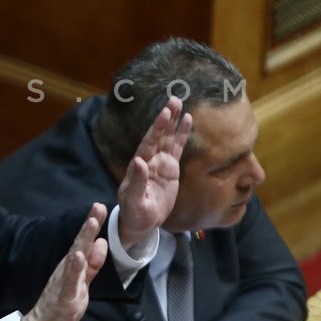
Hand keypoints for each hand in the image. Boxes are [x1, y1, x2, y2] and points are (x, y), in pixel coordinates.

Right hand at [21, 203, 107, 320]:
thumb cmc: (61, 306)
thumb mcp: (82, 283)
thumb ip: (93, 265)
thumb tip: (101, 243)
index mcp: (72, 266)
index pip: (84, 242)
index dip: (92, 225)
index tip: (99, 207)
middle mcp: (67, 269)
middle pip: (80, 243)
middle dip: (90, 225)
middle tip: (98, 206)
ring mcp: (64, 281)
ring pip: (76, 258)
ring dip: (83, 239)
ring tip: (92, 223)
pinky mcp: (64, 297)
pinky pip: (70, 281)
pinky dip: (74, 267)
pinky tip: (78, 255)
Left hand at [117, 96, 191, 248]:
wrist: (141, 221)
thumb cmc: (134, 212)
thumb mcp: (134, 200)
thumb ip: (137, 181)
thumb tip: (139, 161)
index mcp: (139, 165)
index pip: (149, 143)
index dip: (156, 129)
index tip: (163, 113)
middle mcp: (149, 159)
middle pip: (158, 135)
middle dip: (165, 118)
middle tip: (173, 99)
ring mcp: (160, 162)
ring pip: (168, 138)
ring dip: (173, 121)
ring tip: (179, 102)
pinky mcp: (170, 168)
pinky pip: (177, 147)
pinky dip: (181, 134)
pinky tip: (186, 120)